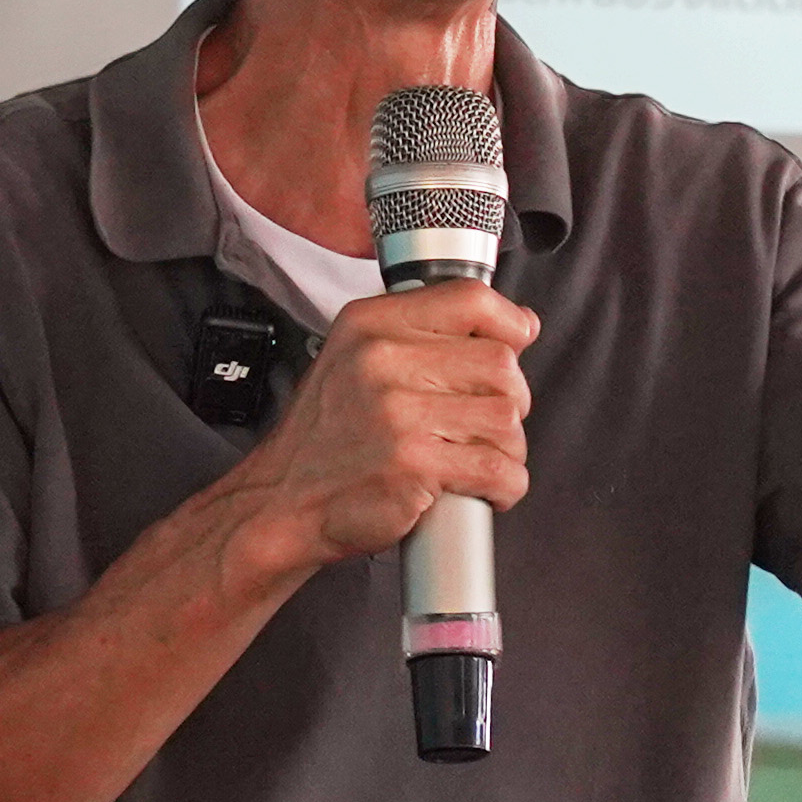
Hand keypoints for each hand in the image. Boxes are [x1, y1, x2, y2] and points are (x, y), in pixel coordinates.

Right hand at [214, 283, 532, 576]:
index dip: (509, 322)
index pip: (469, 299)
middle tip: (486, 425)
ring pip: (505, 419)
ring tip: (480, 460)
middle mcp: (382, 359)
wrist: (281, 502)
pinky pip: (497, 469)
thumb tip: (516, 326)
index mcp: (371, 324)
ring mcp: (398, 413)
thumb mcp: (353, 358)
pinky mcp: (413, 464)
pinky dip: (506, 486)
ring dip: (508, 449)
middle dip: (510, 400)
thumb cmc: (325, 438)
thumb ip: (419, 335)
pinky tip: (485, 490)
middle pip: (500, 364)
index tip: (519, 342)